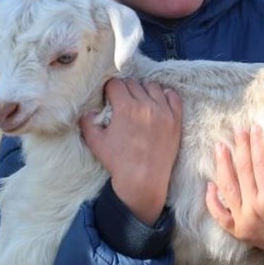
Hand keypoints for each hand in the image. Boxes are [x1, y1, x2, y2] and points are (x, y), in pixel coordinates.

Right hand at [80, 78, 182, 224]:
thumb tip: (90, 111)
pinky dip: (165, 95)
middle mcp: (146, 105)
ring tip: (140, 102)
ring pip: (152, 87)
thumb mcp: (96, 142)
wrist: (143, 180)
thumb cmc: (118, 162)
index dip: (110, 90)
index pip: (116, 84)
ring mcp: (163, 111)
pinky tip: (158, 102)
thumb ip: (88, 122)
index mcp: (126, 108)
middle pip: (133, 84)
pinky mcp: (175, 119)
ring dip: (144, 91)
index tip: (110, 97)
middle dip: (125, 90)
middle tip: (123, 103)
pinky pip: (173, 96)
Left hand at [205, 125, 263, 264]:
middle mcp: (254, 209)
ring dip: (222, 166)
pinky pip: (219, 215)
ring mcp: (242, 220)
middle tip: (237, 130)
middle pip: (242, 172)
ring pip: (227, 188)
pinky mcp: (236, 230)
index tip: (255, 129)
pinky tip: (209, 185)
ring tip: (219, 147)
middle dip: (239, 148)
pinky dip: (212, 201)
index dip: (257, 146)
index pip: (260, 166)